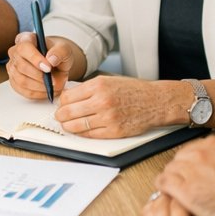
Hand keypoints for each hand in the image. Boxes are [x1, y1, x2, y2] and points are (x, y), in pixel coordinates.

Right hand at [6, 32, 82, 98]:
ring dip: (39, 87)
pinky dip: (37, 93)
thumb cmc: (57, 54)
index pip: (24, 48)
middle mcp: (15, 52)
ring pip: (21, 80)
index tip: (48, 68)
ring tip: (53, 86)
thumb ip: (60, 52)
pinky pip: (23, 90)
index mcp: (25, 39)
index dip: (35, 59)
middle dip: (40, 77)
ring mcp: (12, 67)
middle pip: (21, 66)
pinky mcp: (14, 81)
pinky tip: (47, 91)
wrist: (56, 65)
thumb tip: (51, 59)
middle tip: (55, 81)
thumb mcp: (65, 49)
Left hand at [52, 76, 186, 137]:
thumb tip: (68, 96)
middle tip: (59, 116)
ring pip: (77, 125)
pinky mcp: (114, 131)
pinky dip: (81, 133)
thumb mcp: (109, 81)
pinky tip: (79, 131)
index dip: (61, 102)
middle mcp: (102, 101)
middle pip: (68, 112)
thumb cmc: (132, 90)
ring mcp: (108, 117)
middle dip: (60, 116)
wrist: (155, 102)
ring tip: (66, 125)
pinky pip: (90, 135)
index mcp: (98, 86)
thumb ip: (89, 88)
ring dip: (68, 126)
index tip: (60, 105)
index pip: (68, 97)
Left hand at [153, 128, 214, 215]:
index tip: (199, 171)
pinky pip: (164, 183)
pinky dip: (164, 187)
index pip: (194, 148)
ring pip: (170, 170)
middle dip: (183, 169)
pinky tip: (170, 193)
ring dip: (173, 179)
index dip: (195, 161)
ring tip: (178, 189)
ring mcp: (190, 171)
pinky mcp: (184, 190)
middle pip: (180, 158)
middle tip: (188, 182)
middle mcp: (200, 154)